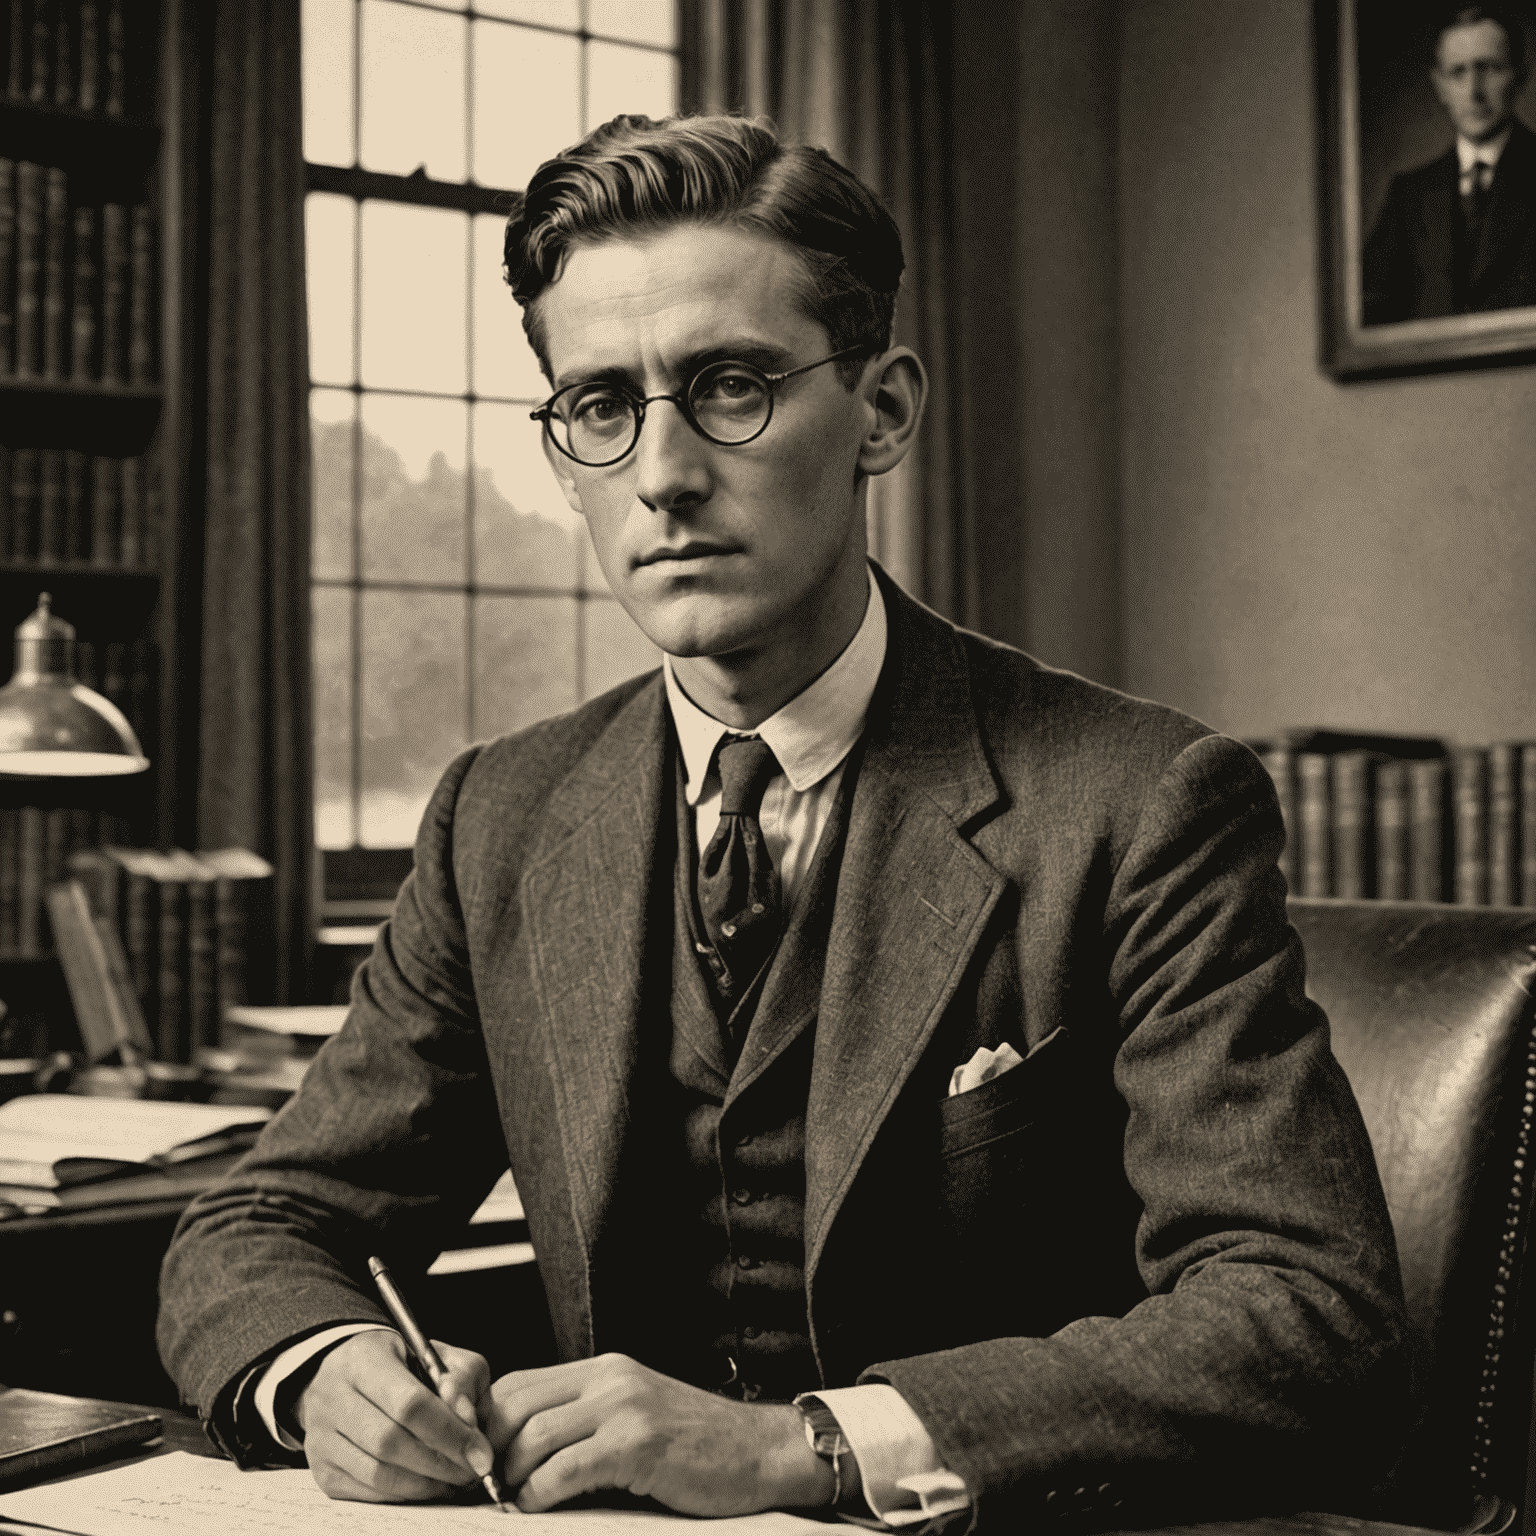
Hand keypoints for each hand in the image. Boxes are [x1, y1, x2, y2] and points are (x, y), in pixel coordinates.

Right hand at [294, 1329, 497, 1502]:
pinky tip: (428, 1486)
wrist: (347, 1374)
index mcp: (364, 1358)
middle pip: (391, 1442)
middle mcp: (332, 1397)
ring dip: (425, 1485)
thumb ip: (461, 1378)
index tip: (481, 1452)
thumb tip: (469, 1422)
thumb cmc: (401, 1364)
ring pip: (377, 1474)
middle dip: (441, 1463)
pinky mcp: (322, 1470)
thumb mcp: (437, 1354)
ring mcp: (321, 1437)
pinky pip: (366, 1492)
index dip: (449, 1432)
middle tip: (473, 1471)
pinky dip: (404, 1495)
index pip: (409, 1403)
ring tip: (456, 1481)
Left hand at [485, 1354, 834, 1514]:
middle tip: (488, 1486)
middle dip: (489, 1450)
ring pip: (534, 1435)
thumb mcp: (635, 1417)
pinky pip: (566, 1467)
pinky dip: (540, 1493)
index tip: (478, 1460)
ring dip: (512, 1476)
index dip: (486, 1422)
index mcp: (605, 1370)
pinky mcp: (638, 1443)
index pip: (518, 1383)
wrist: (760, 1451)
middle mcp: (610, 1379)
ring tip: (515, 1500)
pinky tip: (540, 1507)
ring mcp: (625, 1407)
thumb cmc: (697, 1446)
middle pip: (515, 1405)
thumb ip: (586, 1423)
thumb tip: (520, 1457)